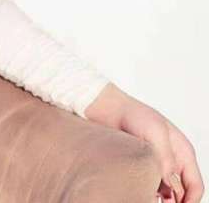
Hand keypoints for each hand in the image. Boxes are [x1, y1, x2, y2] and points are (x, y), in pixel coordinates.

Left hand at [85, 84, 203, 202]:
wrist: (109, 111)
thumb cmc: (134, 114)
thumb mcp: (156, 132)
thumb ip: (166, 159)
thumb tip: (169, 184)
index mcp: (183, 153)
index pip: (195, 186)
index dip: (190, 201)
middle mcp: (172, 163)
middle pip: (181, 194)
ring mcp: (157, 168)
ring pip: (165, 195)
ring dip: (160, 201)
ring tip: (147, 198)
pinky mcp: (141, 170)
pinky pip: (149, 190)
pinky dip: (146, 195)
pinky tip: (139, 195)